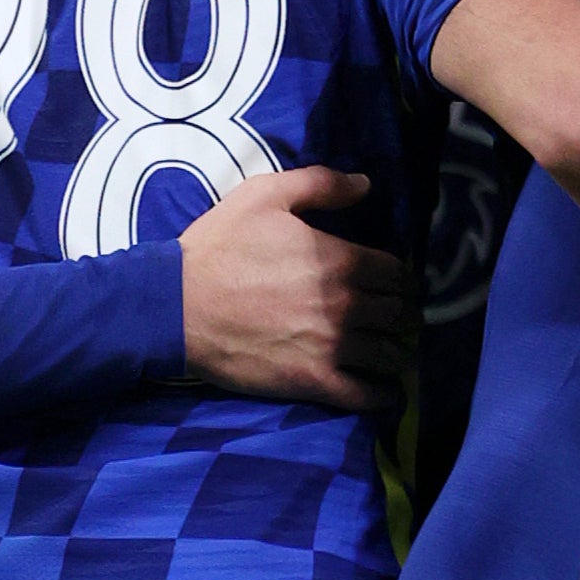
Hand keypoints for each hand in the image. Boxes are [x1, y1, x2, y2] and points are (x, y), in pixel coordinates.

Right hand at [180, 169, 412, 413]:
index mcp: (340, 260)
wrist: (177, 306)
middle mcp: (346, 305)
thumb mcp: (264, 195)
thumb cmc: (220, 247)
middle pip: (400, 314)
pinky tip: (384, 391)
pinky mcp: (314, 381)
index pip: (397, 273)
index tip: (392, 283)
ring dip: (396, 352)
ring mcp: (332, 347)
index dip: (399, 278)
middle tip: (395, 317)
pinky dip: (383, 396)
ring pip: (391, 355)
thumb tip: (366, 184)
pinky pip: (366, 396)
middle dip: (403, 314)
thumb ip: (320, 184)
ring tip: (390, 351)